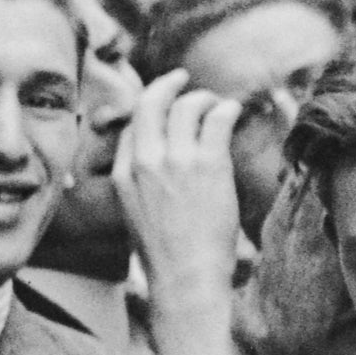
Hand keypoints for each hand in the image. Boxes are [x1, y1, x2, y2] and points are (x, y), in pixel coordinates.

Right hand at [117, 74, 247, 354]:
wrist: (186, 276)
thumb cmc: (167, 253)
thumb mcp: (136, 214)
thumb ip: (141, 183)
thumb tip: (154, 163)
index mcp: (123, 174)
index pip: (133, 125)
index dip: (150, 110)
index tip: (164, 106)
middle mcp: (145, 161)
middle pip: (152, 103)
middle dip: (167, 84)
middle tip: (182, 78)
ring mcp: (176, 160)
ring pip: (187, 106)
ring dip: (203, 98)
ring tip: (216, 103)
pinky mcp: (208, 163)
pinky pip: (217, 119)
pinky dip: (226, 109)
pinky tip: (232, 112)